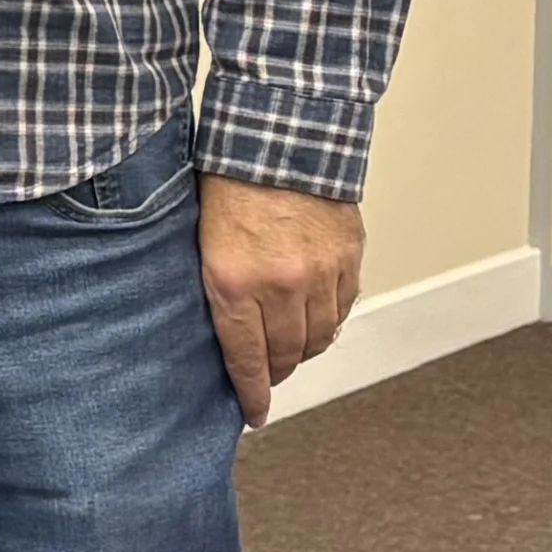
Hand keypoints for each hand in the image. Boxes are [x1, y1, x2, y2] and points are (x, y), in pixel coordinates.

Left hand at [200, 178, 363, 426]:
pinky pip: (343, 309)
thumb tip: (230, 338)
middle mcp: (280, 284)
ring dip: (304, 349)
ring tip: (291, 346)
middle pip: (287, 355)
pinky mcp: (348, 257)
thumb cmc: (229, 185)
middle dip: (276, 371)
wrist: (278, 138)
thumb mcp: (203, 245)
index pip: (246, 359)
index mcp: (233, 283)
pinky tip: (316, 316)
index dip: (253, 394)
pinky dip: (330, 320)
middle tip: (268, 374)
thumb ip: (220, 293)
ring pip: (319, 338)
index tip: (255, 414)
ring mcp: (320, 272)